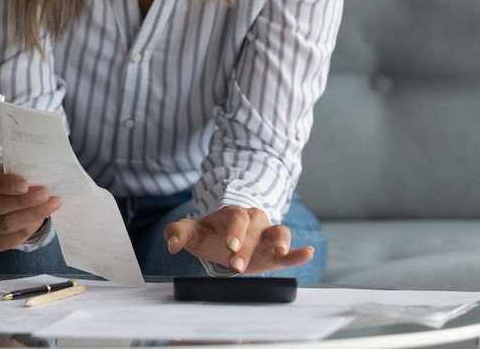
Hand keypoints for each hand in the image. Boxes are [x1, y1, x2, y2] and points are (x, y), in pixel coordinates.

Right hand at [0, 163, 62, 251]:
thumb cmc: (3, 179)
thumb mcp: (5, 169)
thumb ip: (17, 171)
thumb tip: (40, 176)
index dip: (3, 184)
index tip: (24, 184)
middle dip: (22, 200)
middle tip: (44, 193)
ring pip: (5, 224)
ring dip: (31, 213)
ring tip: (51, 203)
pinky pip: (13, 239)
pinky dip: (31, 226)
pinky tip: (44, 215)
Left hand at [164, 205, 313, 274]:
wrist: (226, 239)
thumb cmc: (210, 234)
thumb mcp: (193, 232)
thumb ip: (178, 233)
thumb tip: (171, 243)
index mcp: (234, 215)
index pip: (236, 219)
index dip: (235, 231)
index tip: (231, 246)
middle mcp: (254, 221)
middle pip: (256, 228)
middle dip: (248, 245)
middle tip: (237, 264)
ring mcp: (267, 236)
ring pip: (280, 232)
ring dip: (281, 241)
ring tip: (282, 250)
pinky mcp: (276, 253)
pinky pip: (291, 251)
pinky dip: (300, 252)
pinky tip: (308, 252)